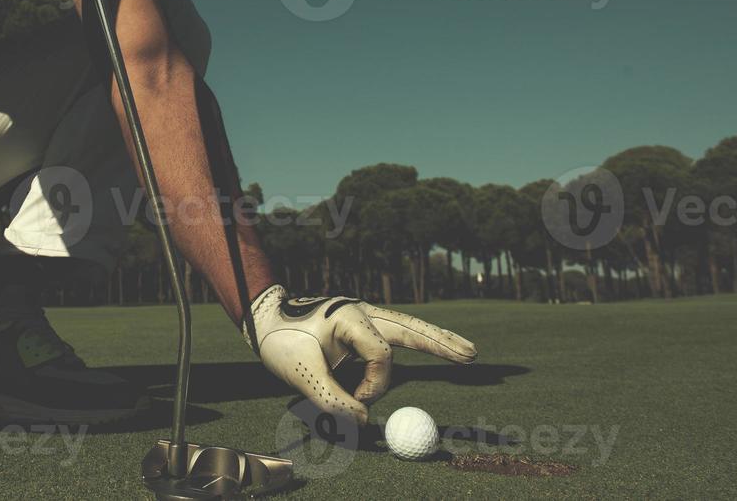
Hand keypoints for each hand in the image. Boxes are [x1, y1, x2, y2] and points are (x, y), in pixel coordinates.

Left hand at [244, 285, 475, 423]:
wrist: (261, 314)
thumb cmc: (279, 339)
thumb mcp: (301, 373)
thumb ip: (332, 400)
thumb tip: (364, 423)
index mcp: (349, 317)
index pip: (381, 357)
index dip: (373, 386)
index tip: (353, 402)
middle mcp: (361, 312)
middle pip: (412, 328)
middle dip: (443, 344)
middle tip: (475, 355)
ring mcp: (362, 316)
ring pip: (408, 327)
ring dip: (436, 340)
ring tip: (466, 353)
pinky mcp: (359, 324)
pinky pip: (393, 334)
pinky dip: (417, 339)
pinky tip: (436, 345)